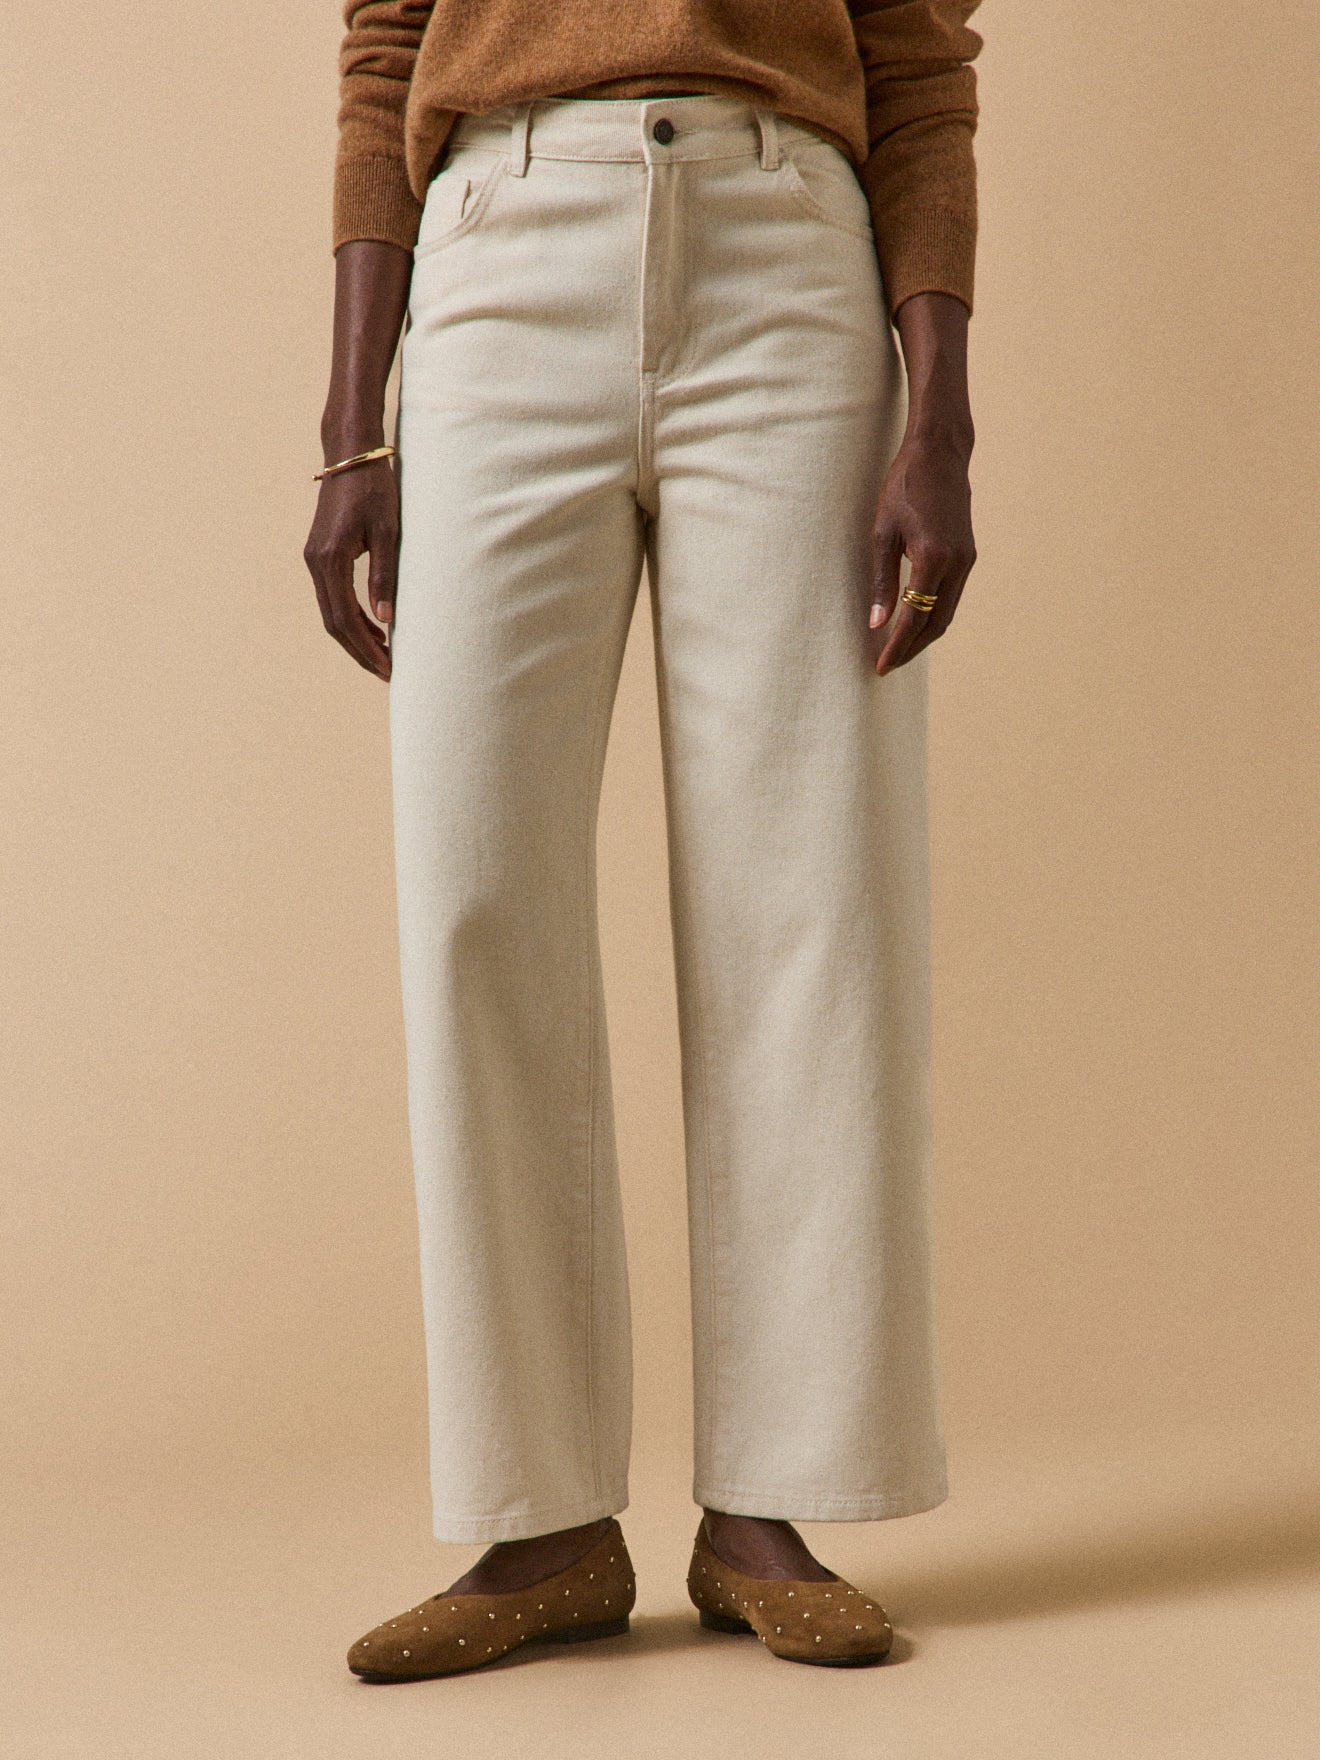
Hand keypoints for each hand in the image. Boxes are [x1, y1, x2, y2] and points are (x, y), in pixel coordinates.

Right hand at [303, 455, 397, 681]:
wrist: (351, 455)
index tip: (387, 668)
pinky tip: (374, 626)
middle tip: (386, 672)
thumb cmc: (374, 489)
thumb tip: (385, 619)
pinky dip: (351, 617)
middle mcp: (315, 562)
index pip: (345, 619)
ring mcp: (314, 559)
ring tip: (384, 654)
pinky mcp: (320, 554)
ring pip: (331, 612)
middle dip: (360, 651)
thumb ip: (384, 576)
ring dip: (355, 637)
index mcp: (330, 559)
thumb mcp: (388, 532)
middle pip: (334, 623)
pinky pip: (332, 596)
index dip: (366, 648)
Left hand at [870, 426, 975, 674]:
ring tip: (898, 650)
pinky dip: (934, 615)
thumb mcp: (882, 532)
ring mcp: (967, 559)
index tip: (880, 667)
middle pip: (936, 624)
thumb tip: (876, 624)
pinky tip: (915, 622)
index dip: (896, 647)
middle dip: (911, 649)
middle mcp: (956, 563)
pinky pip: (951, 596)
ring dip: (924, 636)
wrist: (940, 454)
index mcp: (933, 558)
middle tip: (887, 665)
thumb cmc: (904, 486)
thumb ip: (881, 581)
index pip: (914, 618)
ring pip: (947, 613)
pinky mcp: (968, 554)